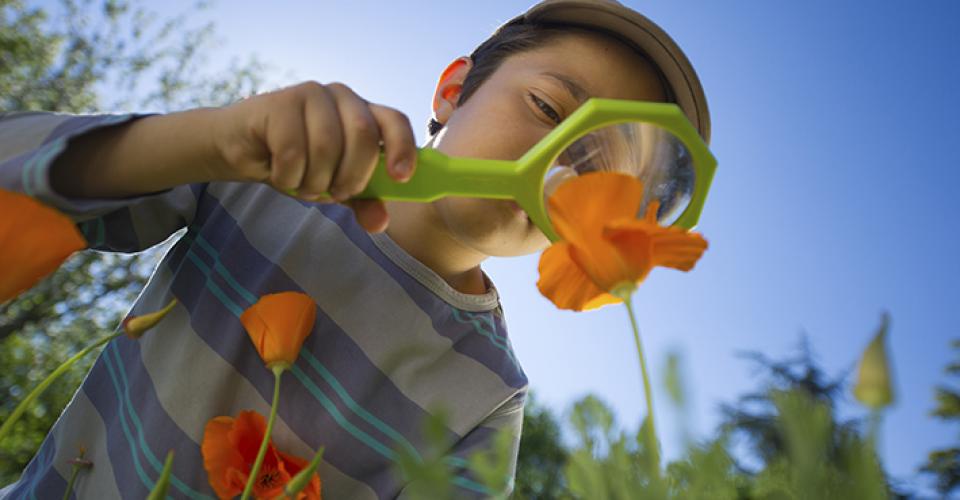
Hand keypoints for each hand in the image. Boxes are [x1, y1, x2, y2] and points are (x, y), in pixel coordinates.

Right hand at [210, 81, 416, 232]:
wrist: (241, 147)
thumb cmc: (295, 161)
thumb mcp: (333, 184)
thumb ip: (361, 201)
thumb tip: (380, 223)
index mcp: (363, 112)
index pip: (395, 121)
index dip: (402, 148)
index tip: (400, 178)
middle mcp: (342, 96)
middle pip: (363, 136)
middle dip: (351, 177)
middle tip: (335, 194)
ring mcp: (310, 95)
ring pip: (326, 147)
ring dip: (315, 181)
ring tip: (303, 184)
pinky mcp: (279, 103)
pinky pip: (292, 152)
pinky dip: (288, 176)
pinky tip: (280, 174)